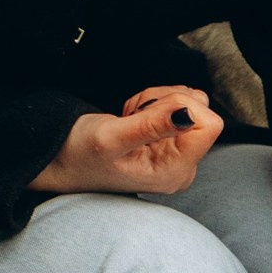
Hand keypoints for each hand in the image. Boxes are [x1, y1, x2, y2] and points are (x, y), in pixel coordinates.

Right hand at [30, 85, 223, 196]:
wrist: (61, 159)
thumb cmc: (79, 154)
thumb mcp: (111, 137)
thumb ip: (152, 125)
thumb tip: (191, 112)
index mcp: (175, 172)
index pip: (209, 123)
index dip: (179, 105)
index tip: (145, 113)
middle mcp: (183, 166)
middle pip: (200, 109)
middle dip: (163, 101)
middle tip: (132, 117)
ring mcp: (178, 154)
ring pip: (188, 102)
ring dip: (155, 100)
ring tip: (128, 119)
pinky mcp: (171, 141)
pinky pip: (177, 105)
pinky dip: (151, 104)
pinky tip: (130, 120)